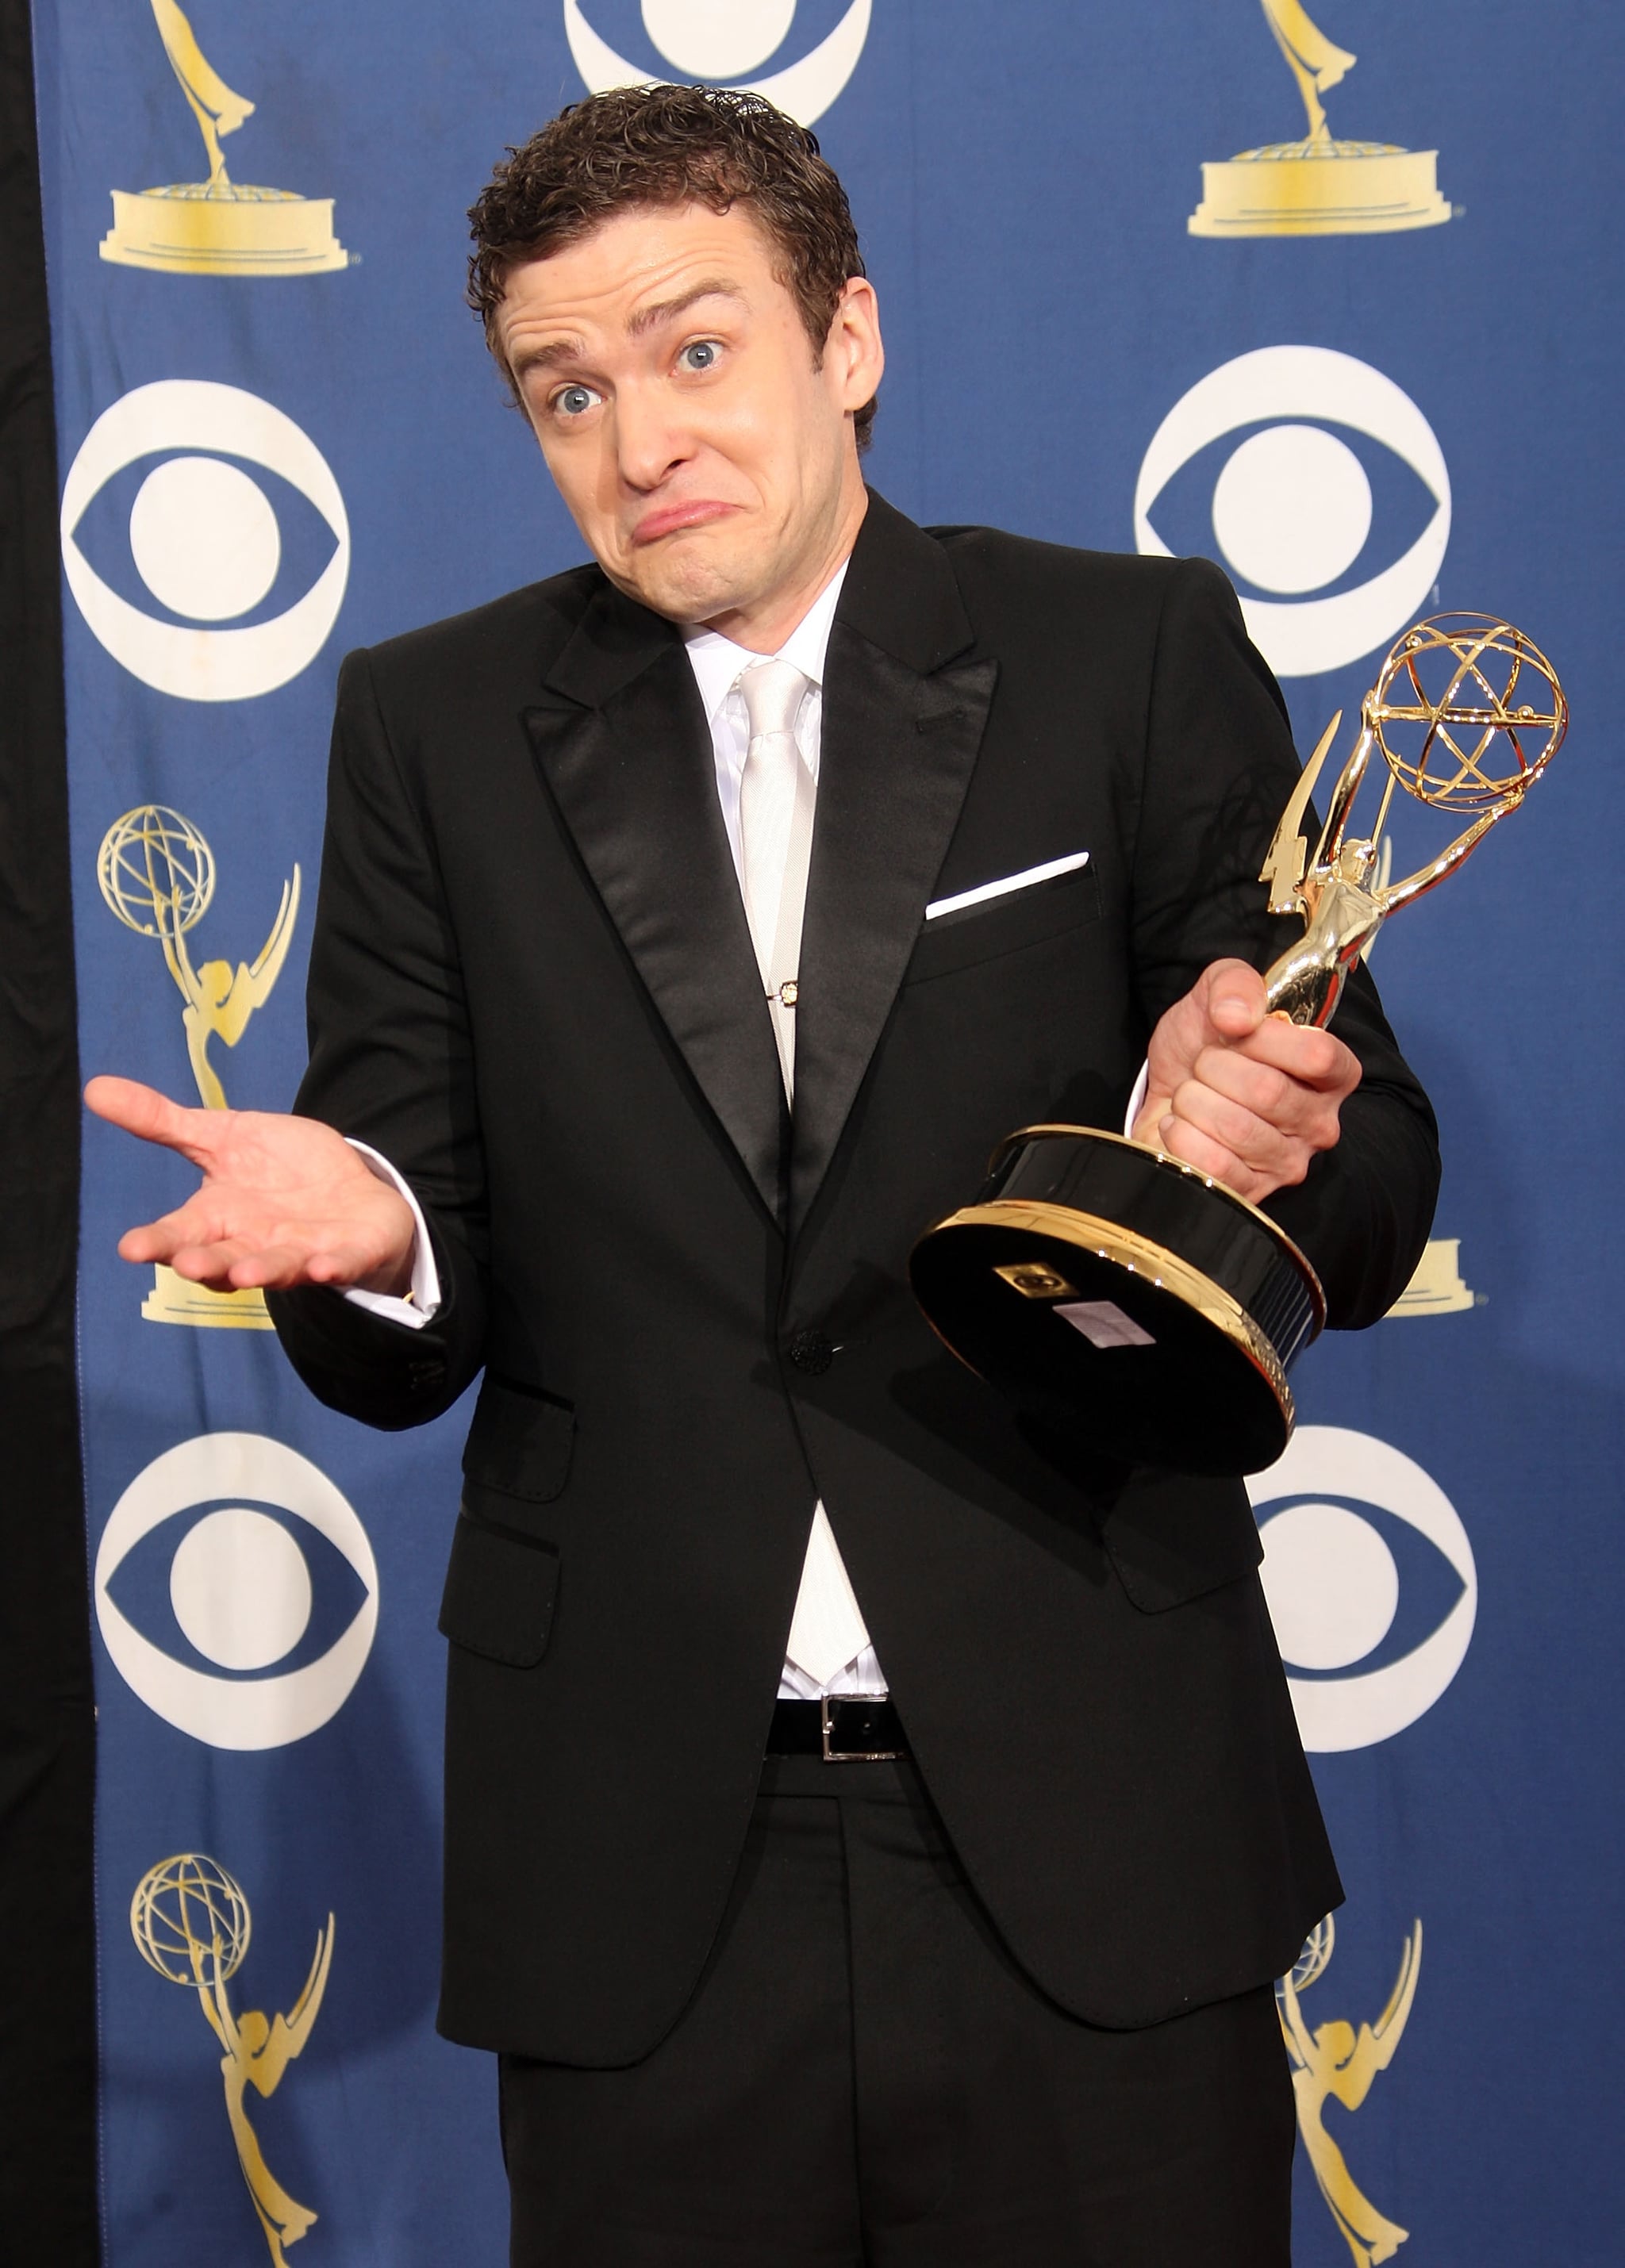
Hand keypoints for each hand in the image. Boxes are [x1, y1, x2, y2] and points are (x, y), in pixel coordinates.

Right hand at [84, 1077, 416, 1296]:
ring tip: (247, 1271)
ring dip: (262, 1270)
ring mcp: (300, 1252)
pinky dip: (331, 1267)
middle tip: (186, 1264)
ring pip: (276, 1267)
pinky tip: (323, 1266)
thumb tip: (93, 1087)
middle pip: (222, 1258)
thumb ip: (162, 1121)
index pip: (179, 1233)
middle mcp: (253, 1244)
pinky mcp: (346, 1253)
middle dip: (206, 1263)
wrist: (349, 1187)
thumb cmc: (276, 1168)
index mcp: (216, 1219)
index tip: (131, 1248)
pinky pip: (338, 1265)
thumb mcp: (220, 1136)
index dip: (157, 1242)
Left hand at [1132, 960, 1359, 1203]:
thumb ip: (1233, 984)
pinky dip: (1181, 1136)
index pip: (1318, 1055)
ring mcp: (1287, 1164)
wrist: (1166, 1091)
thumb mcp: (1217, 996)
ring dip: (1194, 1101)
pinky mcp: (1250, 1193)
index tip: (1234, 1028)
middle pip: (1268, 1091)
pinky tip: (1180, 1125)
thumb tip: (1237, 1017)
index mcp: (1332, 1074)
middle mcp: (1319, 1123)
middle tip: (1204, 1065)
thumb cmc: (1205, 1046)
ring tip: (1191, 1095)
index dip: (1266, 1038)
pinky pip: (1214, 1166)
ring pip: (1236, 1128)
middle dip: (1215, 1068)